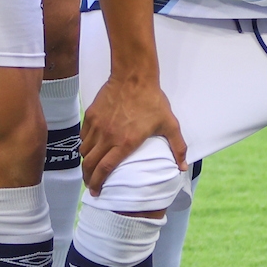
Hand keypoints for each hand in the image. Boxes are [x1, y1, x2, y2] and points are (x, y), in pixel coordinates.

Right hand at [80, 74, 186, 195]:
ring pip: (84, 151)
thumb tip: (182, 167)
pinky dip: (85, 145)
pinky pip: (83, 136)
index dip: (98, 184)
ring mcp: (97, 126)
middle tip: (91, 185)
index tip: (97, 192)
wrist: (134, 75)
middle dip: (88, 178)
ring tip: (91, 167)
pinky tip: (91, 147)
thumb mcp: (169, 124)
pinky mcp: (91, 115)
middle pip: (90, 164)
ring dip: (87, 162)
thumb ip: (177, 147)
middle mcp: (108, 136)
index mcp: (125, 142)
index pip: (105, 169)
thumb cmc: (152, 99)